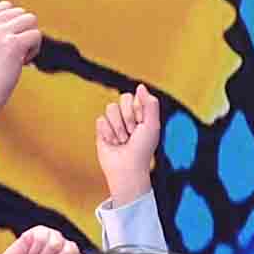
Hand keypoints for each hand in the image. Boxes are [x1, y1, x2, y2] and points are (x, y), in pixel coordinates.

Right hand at [0, 0, 42, 120]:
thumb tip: (25, 16)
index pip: (6, 7)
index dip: (12, 25)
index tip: (3, 45)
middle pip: (21, 12)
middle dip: (21, 32)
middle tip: (10, 54)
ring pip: (31, 20)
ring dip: (29, 39)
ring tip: (17, 57)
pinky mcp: (13, 44)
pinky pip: (36, 35)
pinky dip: (34, 50)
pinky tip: (22, 63)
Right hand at [90, 82, 164, 202]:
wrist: (127, 168)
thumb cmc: (143, 148)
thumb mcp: (152, 124)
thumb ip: (150, 103)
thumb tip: (140, 86)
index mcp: (141, 112)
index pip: (134, 97)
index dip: (137, 110)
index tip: (141, 124)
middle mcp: (127, 115)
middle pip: (121, 99)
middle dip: (128, 117)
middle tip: (132, 133)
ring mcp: (114, 122)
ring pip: (110, 109)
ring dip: (118, 127)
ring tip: (122, 140)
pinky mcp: (102, 130)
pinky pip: (100, 120)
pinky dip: (108, 133)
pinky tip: (112, 143)